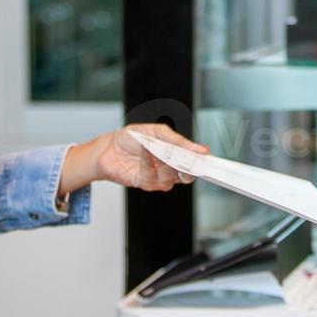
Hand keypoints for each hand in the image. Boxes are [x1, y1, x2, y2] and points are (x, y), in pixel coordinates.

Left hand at [59, 124, 208, 193]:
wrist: (109, 147)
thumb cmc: (133, 138)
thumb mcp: (158, 132)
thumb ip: (178, 141)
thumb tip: (199, 148)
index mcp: (176, 155)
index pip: (195, 163)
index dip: (203, 162)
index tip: (207, 157)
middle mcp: (169, 169)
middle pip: (188, 174)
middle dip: (188, 167)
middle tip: (187, 158)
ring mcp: (158, 178)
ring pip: (172, 177)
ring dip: (165, 162)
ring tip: (156, 148)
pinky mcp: (145, 184)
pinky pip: (153, 178)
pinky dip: (150, 164)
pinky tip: (145, 152)